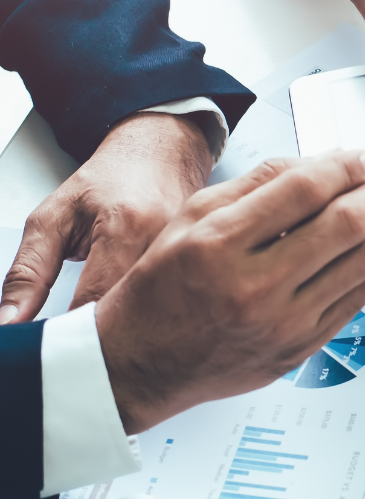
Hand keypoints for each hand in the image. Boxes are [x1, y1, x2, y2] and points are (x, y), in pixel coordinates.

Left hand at [0, 113, 212, 324]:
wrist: (163, 152)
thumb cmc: (112, 178)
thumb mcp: (54, 217)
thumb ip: (28, 271)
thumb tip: (12, 319)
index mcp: (126, 226)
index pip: (97, 301)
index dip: (75, 333)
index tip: (62, 346)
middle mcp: (167, 240)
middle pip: (136, 313)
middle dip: (108, 335)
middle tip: (88, 341)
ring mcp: (195, 253)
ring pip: (163, 313)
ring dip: (138, 326)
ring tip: (121, 325)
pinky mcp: (210, 262)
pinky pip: (182, 303)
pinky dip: (161, 313)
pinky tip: (150, 311)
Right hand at [95, 150, 364, 432]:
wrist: (141, 364)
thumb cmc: (163, 287)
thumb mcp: (191, 217)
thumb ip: (257, 182)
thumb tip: (322, 161)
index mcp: (220, 243)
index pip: (304, 190)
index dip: (343, 166)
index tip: (358, 158)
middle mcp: (254, 286)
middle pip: (346, 224)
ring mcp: (282, 323)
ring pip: (363, 261)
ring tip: (357, 223)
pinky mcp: (300, 348)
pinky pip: (358, 298)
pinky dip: (360, 270)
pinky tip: (341, 261)